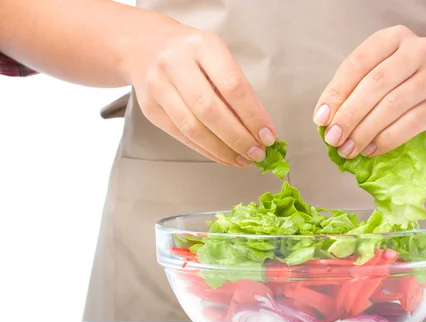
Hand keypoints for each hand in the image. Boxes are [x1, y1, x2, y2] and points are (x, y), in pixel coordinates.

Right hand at [124, 25, 275, 166]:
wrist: (144, 45)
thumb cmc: (190, 53)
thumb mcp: (216, 56)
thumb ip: (236, 88)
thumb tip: (260, 129)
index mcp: (202, 46)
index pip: (233, 87)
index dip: (253, 116)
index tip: (268, 136)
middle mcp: (176, 63)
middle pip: (211, 111)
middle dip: (239, 138)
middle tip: (257, 154)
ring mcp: (159, 85)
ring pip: (194, 128)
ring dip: (222, 150)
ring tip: (242, 159)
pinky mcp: (150, 107)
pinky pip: (181, 135)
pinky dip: (206, 150)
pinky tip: (223, 156)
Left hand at [313, 26, 425, 158]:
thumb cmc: (412, 88)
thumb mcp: (384, 78)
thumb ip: (356, 92)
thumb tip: (325, 120)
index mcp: (394, 37)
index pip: (357, 63)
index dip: (336, 93)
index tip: (321, 119)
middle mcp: (419, 49)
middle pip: (374, 84)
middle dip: (348, 115)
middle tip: (333, 139)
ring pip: (391, 105)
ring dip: (365, 132)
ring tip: (349, 149)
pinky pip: (410, 124)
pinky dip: (385, 140)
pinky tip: (371, 150)